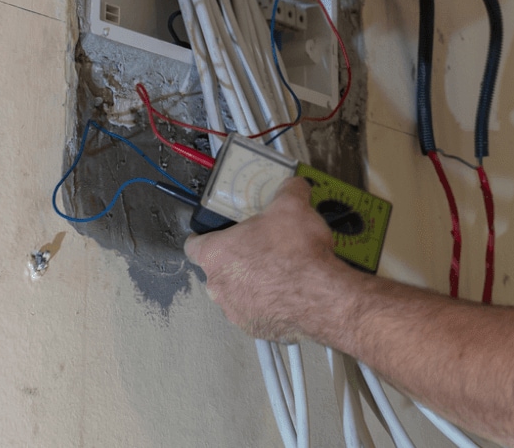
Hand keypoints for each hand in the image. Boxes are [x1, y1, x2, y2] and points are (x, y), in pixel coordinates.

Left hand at [184, 176, 344, 340]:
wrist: (320, 296)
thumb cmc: (296, 251)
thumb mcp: (293, 205)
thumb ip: (288, 190)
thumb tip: (294, 185)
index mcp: (216, 254)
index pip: (193, 245)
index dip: (204, 237)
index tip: (218, 235)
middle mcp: (217, 285)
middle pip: (219, 269)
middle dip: (237, 260)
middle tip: (262, 248)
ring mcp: (234, 310)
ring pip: (237, 293)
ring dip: (252, 284)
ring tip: (280, 272)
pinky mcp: (254, 328)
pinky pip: (256, 312)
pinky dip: (268, 304)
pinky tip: (289, 293)